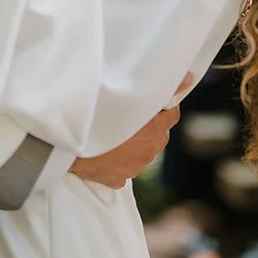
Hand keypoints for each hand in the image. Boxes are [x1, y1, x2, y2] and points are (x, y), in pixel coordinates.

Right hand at [69, 74, 194, 188]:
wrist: (69, 146)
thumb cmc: (96, 117)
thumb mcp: (130, 97)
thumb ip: (164, 89)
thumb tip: (188, 78)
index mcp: (155, 131)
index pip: (172, 114)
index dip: (164, 106)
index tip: (153, 100)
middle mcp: (149, 151)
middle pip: (158, 133)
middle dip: (149, 124)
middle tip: (130, 114)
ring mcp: (134, 168)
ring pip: (141, 151)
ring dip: (134, 142)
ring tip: (115, 132)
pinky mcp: (119, 179)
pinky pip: (124, 167)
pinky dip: (119, 160)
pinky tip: (106, 150)